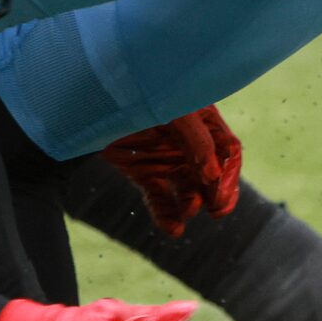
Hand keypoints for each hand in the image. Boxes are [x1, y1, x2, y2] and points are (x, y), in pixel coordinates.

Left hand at [102, 107, 241, 235]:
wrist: (93, 93)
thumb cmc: (141, 91)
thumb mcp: (174, 111)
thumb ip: (196, 140)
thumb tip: (214, 176)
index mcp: (202, 122)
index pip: (228, 152)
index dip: (228, 175)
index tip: (220, 195)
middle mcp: (188, 143)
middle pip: (213, 176)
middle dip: (218, 196)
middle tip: (216, 211)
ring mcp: (165, 158)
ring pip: (187, 191)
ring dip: (191, 206)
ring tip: (185, 213)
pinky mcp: (142, 172)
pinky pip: (159, 199)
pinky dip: (166, 216)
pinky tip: (173, 229)